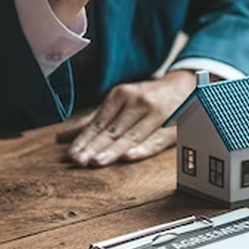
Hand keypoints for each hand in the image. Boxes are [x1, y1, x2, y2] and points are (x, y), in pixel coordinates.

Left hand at [57, 70, 197, 166]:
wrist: (186, 87)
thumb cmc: (147, 98)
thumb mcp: (120, 103)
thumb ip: (92, 121)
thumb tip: (61, 138)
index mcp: (120, 96)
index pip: (98, 123)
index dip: (83, 140)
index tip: (70, 154)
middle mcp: (137, 102)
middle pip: (111, 131)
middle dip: (93, 147)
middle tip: (78, 161)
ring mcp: (155, 114)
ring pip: (130, 136)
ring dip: (112, 150)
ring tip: (96, 162)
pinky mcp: (171, 127)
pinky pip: (155, 140)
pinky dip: (142, 149)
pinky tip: (129, 157)